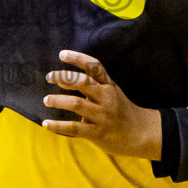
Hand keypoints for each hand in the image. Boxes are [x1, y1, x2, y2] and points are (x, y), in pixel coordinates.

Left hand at [41, 50, 162, 159]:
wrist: (141, 134)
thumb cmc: (121, 111)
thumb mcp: (113, 92)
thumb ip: (94, 85)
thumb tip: (63, 80)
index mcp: (109, 86)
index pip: (94, 66)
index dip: (78, 58)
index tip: (61, 54)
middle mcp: (106, 98)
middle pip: (83, 82)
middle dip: (63, 77)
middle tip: (49, 76)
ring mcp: (102, 115)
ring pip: (76, 104)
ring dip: (58, 100)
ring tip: (46, 100)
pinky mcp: (97, 133)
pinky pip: (74, 128)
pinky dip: (58, 126)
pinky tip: (46, 124)